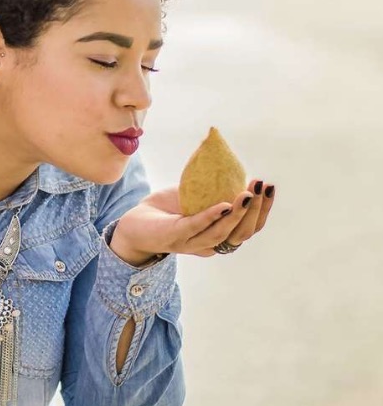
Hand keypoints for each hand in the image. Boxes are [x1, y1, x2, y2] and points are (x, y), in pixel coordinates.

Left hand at [111, 178, 276, 263]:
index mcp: (220, 236)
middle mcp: (210, 244)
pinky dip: (212, 216)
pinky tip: (223, 204)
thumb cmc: (169, 209)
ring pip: (223, 232)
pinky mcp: (175, 236)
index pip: (250, 228)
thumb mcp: (197, 196)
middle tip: (261, 187)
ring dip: (238, 213)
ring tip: (247, 194)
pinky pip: (196, 227)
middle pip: (242, 232)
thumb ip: (215, 188)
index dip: (263, 209)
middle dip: (256, 210)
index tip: (269, 187)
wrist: (136, 221)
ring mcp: (192, 243)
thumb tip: (229, 160)